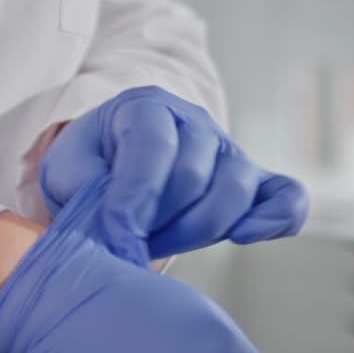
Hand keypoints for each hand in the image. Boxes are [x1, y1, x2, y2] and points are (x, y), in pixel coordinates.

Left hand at [40, 86, 307, 263]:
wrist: (108, 166)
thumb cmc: (87, 167)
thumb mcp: (67, 168)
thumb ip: (84, 186)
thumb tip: (115, 225)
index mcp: (145, 107)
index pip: (152, 147)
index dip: (134, 197)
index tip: (115, 236)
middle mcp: (195, 123)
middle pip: (193, 175)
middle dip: (157, 221)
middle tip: (126, 243)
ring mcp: (229, 152)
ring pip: (234, 190)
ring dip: (193, 232)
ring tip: (155, 245)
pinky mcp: (254, 184)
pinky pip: (285, 197)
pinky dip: (276, 219)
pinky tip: (245, 236)